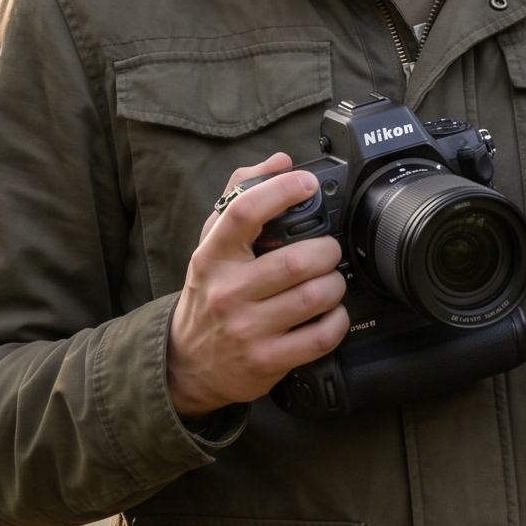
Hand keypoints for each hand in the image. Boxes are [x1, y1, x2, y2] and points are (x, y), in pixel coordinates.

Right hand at [165, 152, 348, 415]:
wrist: (188, 363)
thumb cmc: (209, 296)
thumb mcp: (212, 247)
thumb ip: (241, 196)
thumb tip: (280, 161)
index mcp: (213, 257)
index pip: (244, 212)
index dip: (281, 191)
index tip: (306, 183)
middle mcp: (228, 291)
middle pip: (296, 261)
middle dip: (327, 251)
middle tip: (329, 250)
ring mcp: (247, 329)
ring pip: (314, 297)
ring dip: (335, 284)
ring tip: (330, 280)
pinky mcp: (267, 360)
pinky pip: (320, 336)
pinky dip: (337, 320)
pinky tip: (330, 313)